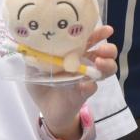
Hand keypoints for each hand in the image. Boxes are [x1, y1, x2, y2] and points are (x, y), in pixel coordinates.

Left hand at [26, 25, 117, 139]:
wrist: (46, 109)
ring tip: (99, 63)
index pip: (90, 39)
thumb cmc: (42, 84)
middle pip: (105, 53)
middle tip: (103, 49)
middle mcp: (85, 63)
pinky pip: (92, 87)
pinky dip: (90, 85)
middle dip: (109, 49)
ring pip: (107, 69)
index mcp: (75, 53)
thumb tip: (31, 40)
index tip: (107, 30)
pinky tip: (84, 85)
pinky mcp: (83, 93)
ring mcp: (86, 79)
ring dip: (107, 65)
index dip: (99, 34)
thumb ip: (34, 54)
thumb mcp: (34, 67)